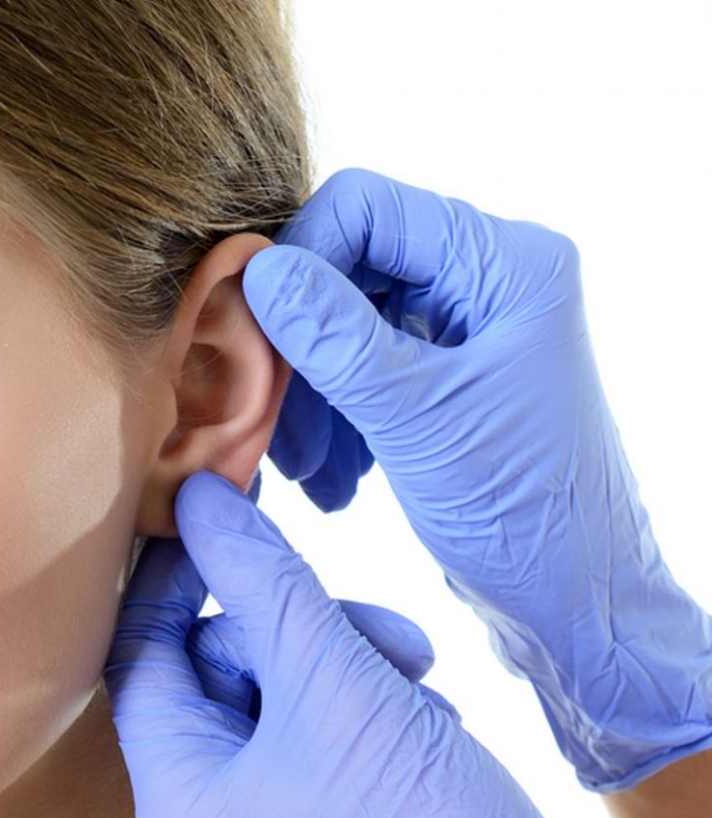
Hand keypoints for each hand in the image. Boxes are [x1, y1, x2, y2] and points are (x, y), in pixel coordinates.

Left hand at [103, 470, 705, 817]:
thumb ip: (260, 578)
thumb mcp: (337, 680)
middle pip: (219, 689)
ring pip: (276, 724)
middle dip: (301, 640)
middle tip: (384, 634)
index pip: (141, 664)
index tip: (215, 524)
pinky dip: (362, 731)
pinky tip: (424, 732)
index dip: (178, 584)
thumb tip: (194, 498)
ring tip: (419, 687)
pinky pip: (309, 771)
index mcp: (176, 813)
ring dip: (345, 680)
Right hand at [252, 168, 711, 791]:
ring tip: (302, 470)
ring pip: (339, 324)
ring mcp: (462, 331)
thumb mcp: (414, 418)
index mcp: (505, 264)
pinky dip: (329, 420)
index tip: (252, 332)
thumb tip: (258, 270)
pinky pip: (355, 371)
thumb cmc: (521, 511)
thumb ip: (333, 337)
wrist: (574, 602)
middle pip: (346, 267)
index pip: (367, 207)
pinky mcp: (441, 380)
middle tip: (261, 414)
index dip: (296, 260)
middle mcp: (486, 281)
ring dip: (305, 395)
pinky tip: (329, 481)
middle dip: (295, 346)